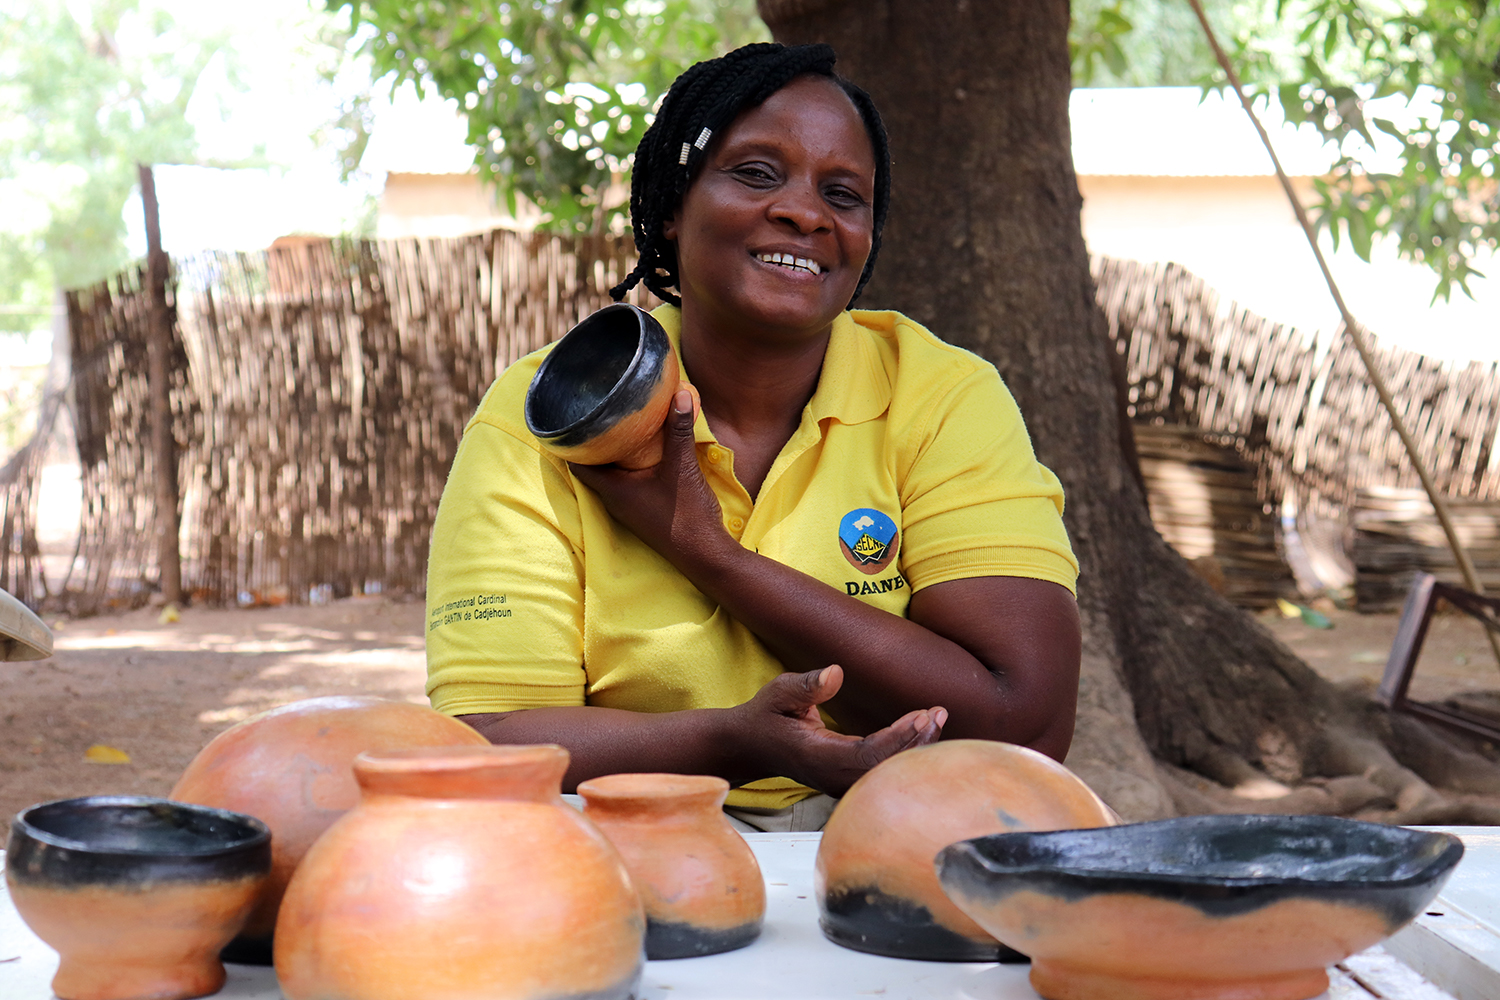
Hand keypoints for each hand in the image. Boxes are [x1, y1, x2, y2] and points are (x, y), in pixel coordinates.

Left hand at [569, 388, 729, 571]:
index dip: (571, 439)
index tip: (572, 415)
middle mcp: (614, 499)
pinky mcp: (642, 511)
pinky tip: (642, 450)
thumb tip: (679, 393)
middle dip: (594, 440)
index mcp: (613, 489)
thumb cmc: (688, 515)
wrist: (705, 555)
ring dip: (612, 453)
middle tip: (598, 412)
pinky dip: (628, 465)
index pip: (577, 461)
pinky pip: (626, 482)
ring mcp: (628, 507)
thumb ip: (679, 430)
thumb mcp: (684, 467)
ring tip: (618, 425)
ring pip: (610, 474)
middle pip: (592, 465)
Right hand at [732, 665, 946, 796]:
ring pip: (886, 772)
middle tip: (937, 712)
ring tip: (937, 717)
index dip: (898, 738)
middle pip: (885, 768)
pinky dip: (904, 751)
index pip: (868, 754)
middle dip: (915, 742)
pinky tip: (923, 730)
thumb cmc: (766, 716)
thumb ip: (806, 685)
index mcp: (818, 757)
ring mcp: (840, 782)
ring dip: (915, 747)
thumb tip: (836, 672)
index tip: (921, 716)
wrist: (750, 746)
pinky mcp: (847, 779)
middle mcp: (833, 776)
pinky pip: (882, 770)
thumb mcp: (777, 693)